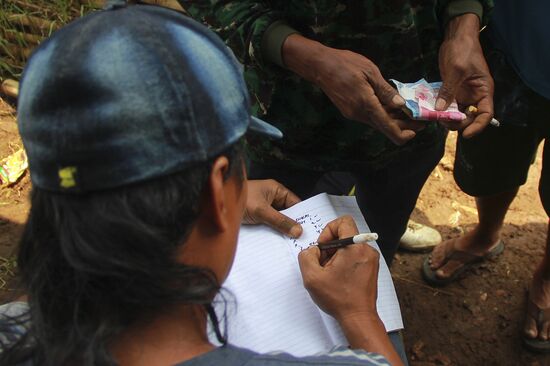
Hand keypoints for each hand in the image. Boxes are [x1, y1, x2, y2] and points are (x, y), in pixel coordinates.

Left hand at [243, 179, 302, 237]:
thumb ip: (280, 221)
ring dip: (281, 230)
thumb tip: (297, 230)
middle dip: (292, 225)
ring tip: (290, 242)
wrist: (218, 204)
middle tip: (300, 238)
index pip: (294, 203)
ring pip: (278, 220)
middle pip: (287, 213)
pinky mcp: (256, 217)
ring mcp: (264, 208)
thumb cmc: (239, 198)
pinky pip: (268, 225)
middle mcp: (271, 198)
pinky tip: (276, 241)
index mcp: (276, 190)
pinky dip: (272, 232)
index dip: (302, 215)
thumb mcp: (262, 211)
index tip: (308, 228)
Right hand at [282, 34, 424, 144]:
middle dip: (405, 126)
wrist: (320, 66)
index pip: (390, 129)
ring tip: (411, 110)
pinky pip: (371, 116)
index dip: (406, 133)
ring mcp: (354, 114)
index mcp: (367, 105)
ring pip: (379, 123)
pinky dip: (384, 114)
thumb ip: (386, 91)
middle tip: (422, 118)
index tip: (420, 127)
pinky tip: (393, 106)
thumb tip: (401, 105)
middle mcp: (360, 114)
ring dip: (395, 120)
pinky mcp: (350, 111)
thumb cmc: (345, 64)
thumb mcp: (370, 72)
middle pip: (386, 128)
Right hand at [298, 215, 379, 320]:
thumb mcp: (312, 277)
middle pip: (344, 235)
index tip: (324, 247)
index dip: (328, 231)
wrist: (358, 317)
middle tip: (324, 265)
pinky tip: (338, 278)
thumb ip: (306, 256)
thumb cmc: (339, 299)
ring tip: (331, 274)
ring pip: (349, 247)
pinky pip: (355, 256)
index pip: (343, 221)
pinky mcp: (371, 267)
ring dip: (336, 257)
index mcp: (355, 248)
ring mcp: (371, 259)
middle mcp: (366, 250)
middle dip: (330, 247)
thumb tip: (313, 251)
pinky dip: (344, 263)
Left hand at [436, 14, 493, 137]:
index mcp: (484, 90)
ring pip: (457, 114)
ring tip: (435, 117)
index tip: (465, 134)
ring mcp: (463, 94)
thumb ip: (449, 90)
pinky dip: (440, 110)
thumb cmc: (463, 50)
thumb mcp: (457, 69)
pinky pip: (447, 106)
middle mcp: (475, 95)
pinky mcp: (452, 92)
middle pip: (470, 118)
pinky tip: (430, 111)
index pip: (486, 114)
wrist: (456, 37)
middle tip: (443, 122)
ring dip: (447, 119)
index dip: (478, 126)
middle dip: (458, 123)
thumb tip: (441, 110)